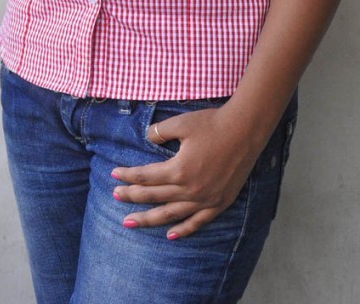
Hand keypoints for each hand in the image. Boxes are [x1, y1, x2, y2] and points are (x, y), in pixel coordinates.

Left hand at [110, 105, 259, 239]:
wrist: (245, 130)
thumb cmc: (213, 124)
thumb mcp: (181, 123)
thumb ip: (160, 132)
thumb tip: (147, 138)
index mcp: (178, 170)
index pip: (145, 176)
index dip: (128, 176)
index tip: (114, 175)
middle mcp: (189, 189)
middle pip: (153, 196)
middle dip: (132, 197)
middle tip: (114, 198)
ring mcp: (205, 200)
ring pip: (170, 214)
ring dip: (148, 219)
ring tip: (130, 223)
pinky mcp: (219, 203)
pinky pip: (197, 222)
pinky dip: (183, 230)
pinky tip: (170, 236)